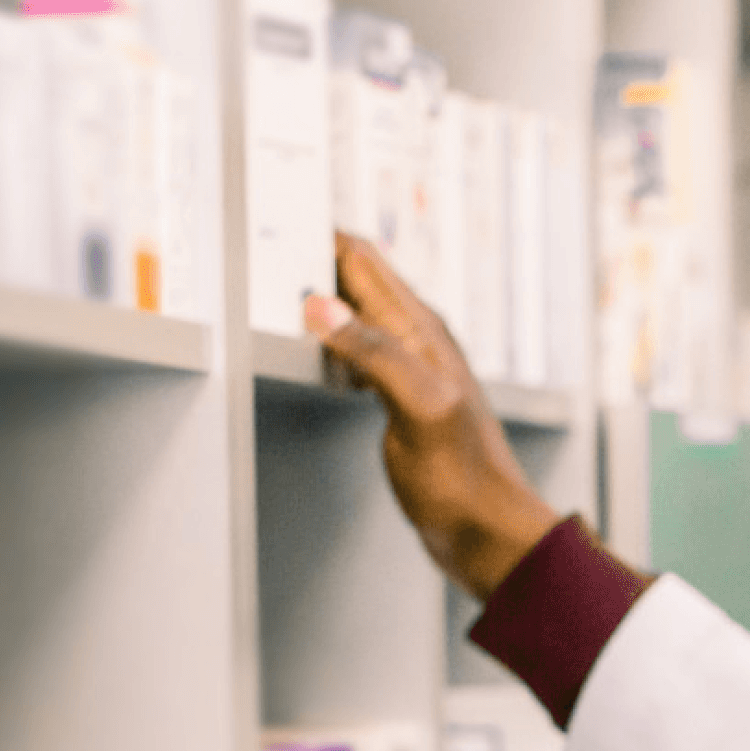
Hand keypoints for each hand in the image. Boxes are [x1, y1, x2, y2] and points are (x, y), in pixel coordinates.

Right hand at [302, 234, 560, 601]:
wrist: (488, 530)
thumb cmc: (463, 478)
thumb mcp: (418, 408)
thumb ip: (375, 352)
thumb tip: (320, 305)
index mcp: (422, 330)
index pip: (363, 259)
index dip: (322, 236)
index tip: (276, 220)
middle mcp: (418, 339)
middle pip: (357, 278)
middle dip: (315, 259)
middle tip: (261, 251)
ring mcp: (410, 368)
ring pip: (356, 313)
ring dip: (320, 299)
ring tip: (275, 291)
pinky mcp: (402, 399)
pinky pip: (359, 351)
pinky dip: (331, 343)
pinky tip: (316, 357)